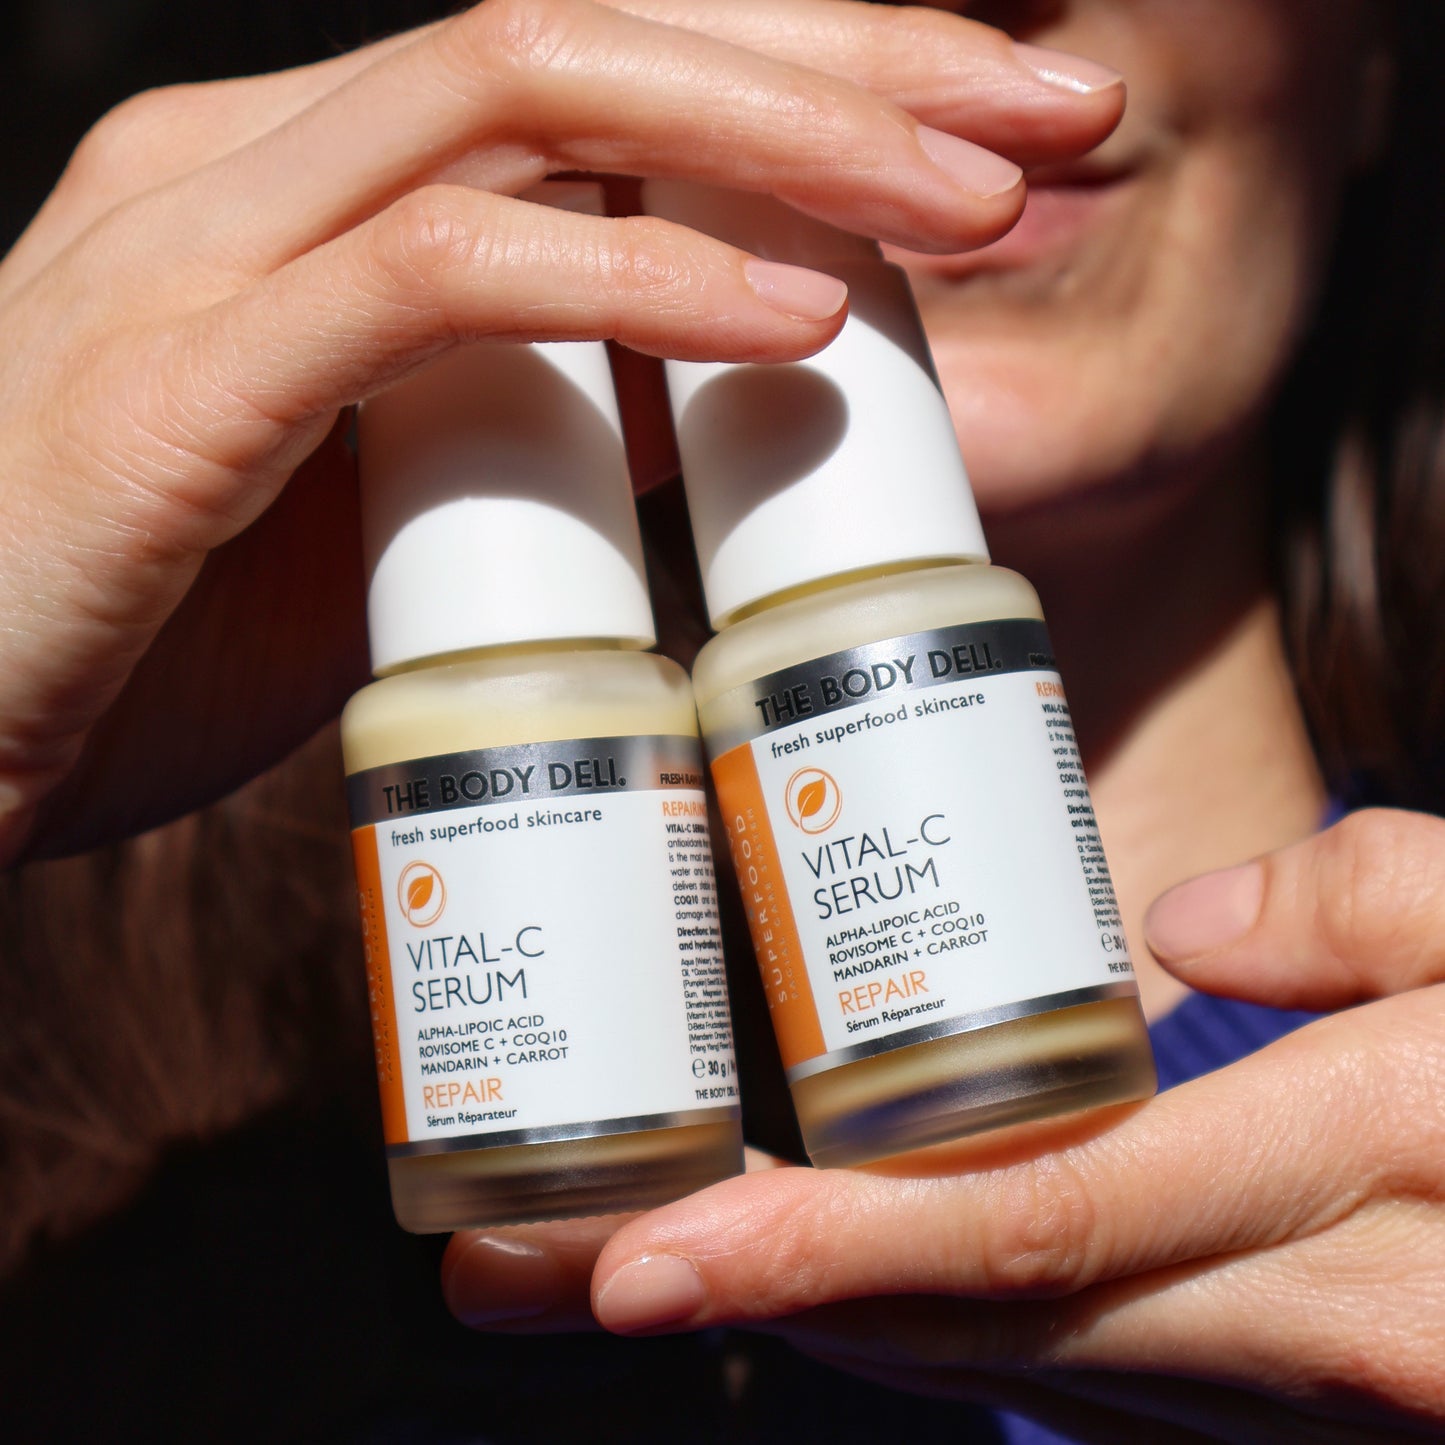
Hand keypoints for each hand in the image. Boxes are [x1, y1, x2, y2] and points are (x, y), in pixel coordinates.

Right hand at [0, 0, 1121, 862]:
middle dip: (845, 59)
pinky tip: (791, 323)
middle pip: (592, 29)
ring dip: (781, 140)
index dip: (811, 79)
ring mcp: (202, 252)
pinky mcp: (178, 381)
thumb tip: (712, 394)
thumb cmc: (154, 638)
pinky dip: (628, 285)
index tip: (992, 147)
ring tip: (974, 208)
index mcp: (309, 190)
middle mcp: (249, 167)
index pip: (596, 70)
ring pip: (525, 97)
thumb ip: (525, 422)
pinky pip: (433, 279)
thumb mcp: (383, 506)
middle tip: (1048, 118)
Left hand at [444, 808, 1444, 1442]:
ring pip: (990, 1357)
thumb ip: (1369, 909)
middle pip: (952, 1319)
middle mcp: (1288, 1329)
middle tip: (516, 1271)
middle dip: (720, 1303)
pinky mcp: (1277, 1384)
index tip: (632, 1262)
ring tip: (595, 1268)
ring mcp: (1278, 1384)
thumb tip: (1188, 938)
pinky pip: (1064, 1358)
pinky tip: (810, 1284)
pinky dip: (914, 1323)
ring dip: (787, 1321)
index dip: (814, 1253)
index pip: (1023, 1229)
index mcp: (1346, 1193)